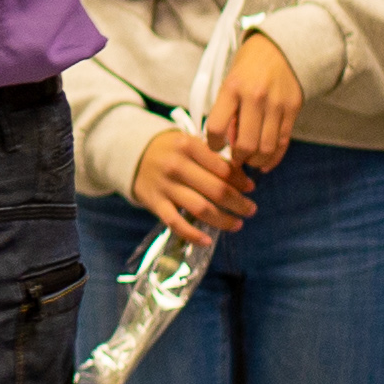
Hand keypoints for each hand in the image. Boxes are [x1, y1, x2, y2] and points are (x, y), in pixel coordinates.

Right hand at [128, 126, 257, 248]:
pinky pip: (175, 223)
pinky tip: (207, 240)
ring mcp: (164, 186)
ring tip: (237, 224)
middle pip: (216, 190)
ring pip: (201, 208)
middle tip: (251, 209)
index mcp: (188, 146)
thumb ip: (213, 158)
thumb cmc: (171, 150)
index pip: (222, 168)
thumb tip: (243, 179)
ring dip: (223, 220)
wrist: (132, 154)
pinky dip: (192, 234)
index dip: (241, 181)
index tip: (251, 188)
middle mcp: (176, 165)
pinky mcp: (154, 203)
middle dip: (238, 203)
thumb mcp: (190, 143)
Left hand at [202, 30, 306, 172]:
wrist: (280, 46)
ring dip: (255, 161)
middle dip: (238, 159)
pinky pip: (283, 142)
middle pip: (245, 144)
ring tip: (250, 160)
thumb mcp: (229, 81)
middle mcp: (255, 96)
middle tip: (235, 159)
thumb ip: (227, 110)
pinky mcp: (293, 109)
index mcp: (232, 87)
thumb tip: (227, 143)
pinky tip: (265, 163)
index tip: (215, 146)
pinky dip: (273, 158)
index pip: (216, 127)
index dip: (212, 144)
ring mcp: (276, 104)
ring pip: (266, 148)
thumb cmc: (248, 65)